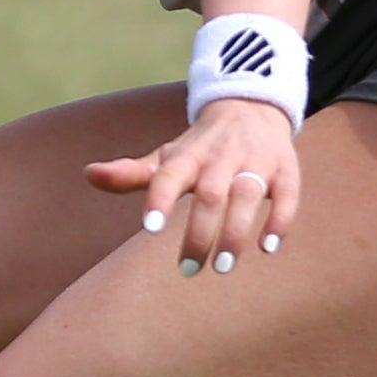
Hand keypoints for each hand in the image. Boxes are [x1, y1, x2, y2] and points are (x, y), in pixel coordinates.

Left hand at [85, 96, 300, 274]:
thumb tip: (89, 175)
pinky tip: (268, 247)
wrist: (251, 107)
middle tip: (189, 269)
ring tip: (223, 265)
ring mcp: (256, 160)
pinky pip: (287, 194)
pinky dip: (280, 219)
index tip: (151, 229)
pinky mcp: (285, 168)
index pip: (170, 175)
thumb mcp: (167, 156)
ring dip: (236, 231)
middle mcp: (221, 156)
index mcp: (188, 154)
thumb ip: (131, 173)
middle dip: (200, 231)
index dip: (160, 199)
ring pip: (247, 194)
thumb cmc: (200, 147)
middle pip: (210, 193)